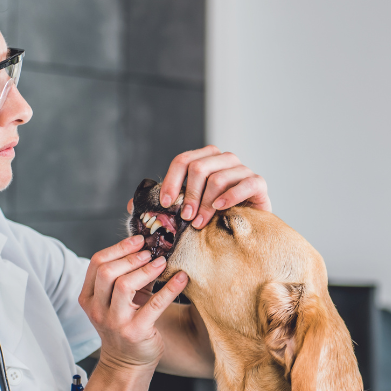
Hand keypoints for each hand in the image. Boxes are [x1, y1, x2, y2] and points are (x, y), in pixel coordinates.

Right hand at [78, 234, 188, 370]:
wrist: (127, 363)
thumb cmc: (125, 325)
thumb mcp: (118, 301)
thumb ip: (126, 277)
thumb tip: (148, 247)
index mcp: (89, 298)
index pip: (96, 264)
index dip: (118, 248)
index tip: (138, 241)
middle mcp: (97, 310)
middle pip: (107, 272)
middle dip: (130, 257)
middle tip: (150, 252)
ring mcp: (115, 322)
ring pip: (124, 286)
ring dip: (146, 270)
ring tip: (162, 262)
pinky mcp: (136, 332)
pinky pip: (154, 305)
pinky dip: (169, 289)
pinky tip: (182, 278)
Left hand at [144, 145, 270, 229]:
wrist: (248, 230)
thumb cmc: (214, 218)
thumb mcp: (186, 210)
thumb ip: (163, 205)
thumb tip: (132, 205)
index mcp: (204, 160)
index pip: (183, 160)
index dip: (172, 181)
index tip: (167, 204)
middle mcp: (223, 160)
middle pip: (199, 167)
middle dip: (189, 195)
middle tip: (186, 218)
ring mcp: (242, 170)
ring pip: (218, 177)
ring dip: (206, 203)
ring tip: (200, 223)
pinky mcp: (258, 183)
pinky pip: (245, 184)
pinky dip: (230, 197)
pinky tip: (220, 209)